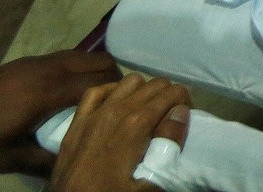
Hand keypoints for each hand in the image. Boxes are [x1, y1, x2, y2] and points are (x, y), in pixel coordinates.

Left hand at [0, 51, 120, 177]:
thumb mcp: (12, 159)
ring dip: (94, 70)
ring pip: (79, 56)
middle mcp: (46, 70)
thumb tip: (72, 169)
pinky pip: (62, 59)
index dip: (121, 93)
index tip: (133, 106)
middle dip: (113, 76)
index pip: (99, 83)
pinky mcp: (22, 63)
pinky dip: (76, 69)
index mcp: (48, 92)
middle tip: (121, 101)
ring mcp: (33, 63)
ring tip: (99, 96)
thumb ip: (47, 161)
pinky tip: (69, 93)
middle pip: (95, 61)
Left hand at [48, 74, 190, 191]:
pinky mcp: (77, 121)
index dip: (184, 103)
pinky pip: (98, 91)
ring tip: (146, 112)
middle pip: (154, 84)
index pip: (172, 93)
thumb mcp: (148, 184)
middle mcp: (117, 110)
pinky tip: (117, 105)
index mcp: (137, 124)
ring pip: (129, 81)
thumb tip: (181, 112)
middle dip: (168, 97)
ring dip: (143, 91)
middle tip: (169, 119)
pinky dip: (112, 92)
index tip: (184, 120)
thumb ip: (168, 145)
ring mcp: (94, 113)